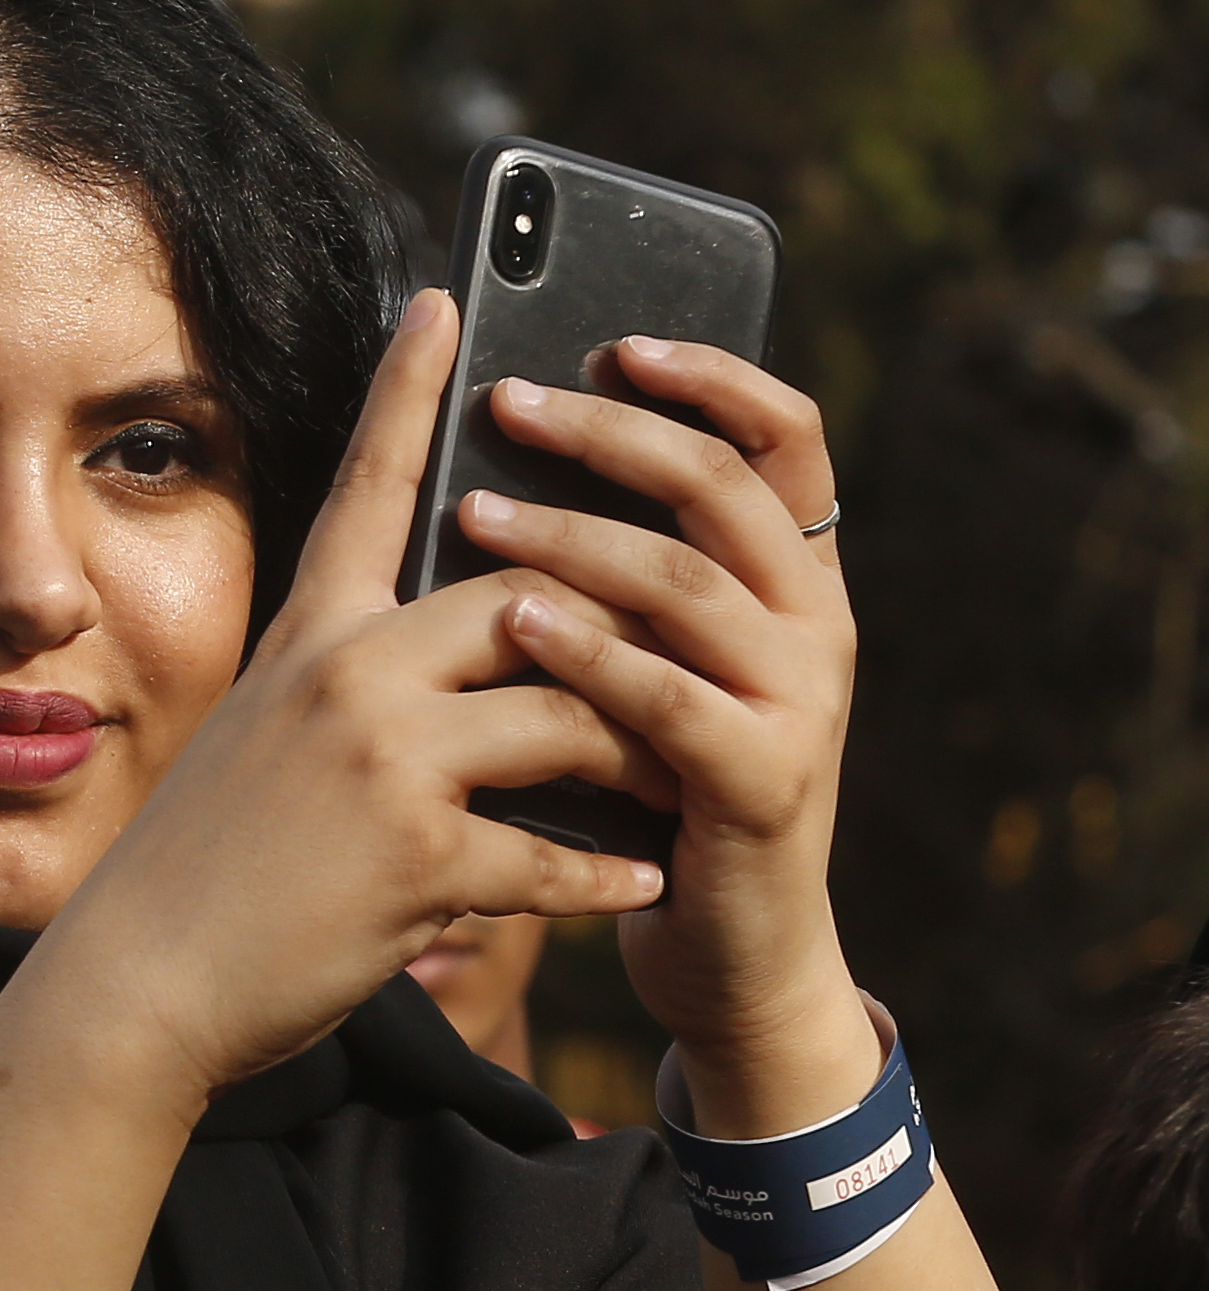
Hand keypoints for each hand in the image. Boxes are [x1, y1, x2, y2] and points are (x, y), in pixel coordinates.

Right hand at [31, 290, 669, 1107]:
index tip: (444, 300)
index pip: (366, 488)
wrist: (135, 987)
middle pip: (532, 596)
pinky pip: (556, 852)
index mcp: (305, 640)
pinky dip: (605, 876)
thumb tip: (466, 651)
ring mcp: (382, 766)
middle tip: (682, 657)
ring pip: (572, 717)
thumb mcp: (262, 739)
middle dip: (621, 628)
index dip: (408, 391)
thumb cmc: (204, 869)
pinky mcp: (417, 863)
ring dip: (640, 757)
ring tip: (675, 786)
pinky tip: (632, 886)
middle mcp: (344, 680)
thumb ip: (348, 682)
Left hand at [456, 341, 868, 1134]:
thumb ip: (613, 580)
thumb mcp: (641, 667)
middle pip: (722, 489)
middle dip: (612, 436)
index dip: (710, 379)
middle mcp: (814, 623)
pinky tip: (513, 621)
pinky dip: (589, 654)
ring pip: (687, 583)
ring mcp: (800, 702)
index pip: (781, 439)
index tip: (613, 338)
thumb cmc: (652, 795)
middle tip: (509, 402)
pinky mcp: (761, 782)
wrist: (722, 952)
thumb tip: (502, 466)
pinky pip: (669, 699)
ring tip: (476, 509)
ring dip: (576, 536)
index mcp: (790, 580)